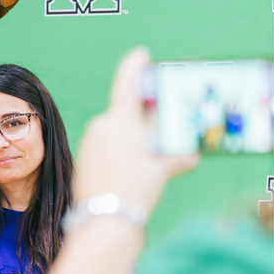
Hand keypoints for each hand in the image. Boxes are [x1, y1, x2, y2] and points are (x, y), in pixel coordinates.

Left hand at [75, 48, 198, 210]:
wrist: (103, 220)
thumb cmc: (133, 190)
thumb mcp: (159, 172)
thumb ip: (173, 158)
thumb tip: (189, 155)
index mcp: (120, 121)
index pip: (126, 86)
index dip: (133, 68)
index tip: (140, 54)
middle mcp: (102, 126)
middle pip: (125, 114)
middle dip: (142, 120)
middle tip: (159, 129)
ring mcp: (90, 142)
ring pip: (116, 132)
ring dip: (131, 139)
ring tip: (146, 160)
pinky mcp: (84, 157)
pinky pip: (106, 146)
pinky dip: (119, 151)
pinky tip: (130, 169)